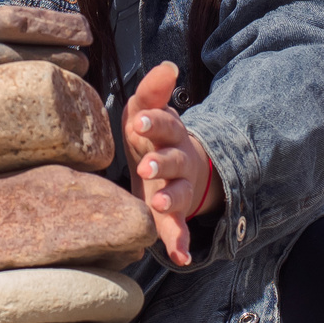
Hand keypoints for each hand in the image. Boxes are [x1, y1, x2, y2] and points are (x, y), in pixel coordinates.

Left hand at [123, 62, 221, 265]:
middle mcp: (177, 161)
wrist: (176, 167)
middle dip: (161, 162)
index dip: (155, 122)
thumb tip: (168, 66)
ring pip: (178, 194)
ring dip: (170, 200)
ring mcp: (177, 189)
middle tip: (145, 165)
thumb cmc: (152, 135)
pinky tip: (182, 256)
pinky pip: (178, 229)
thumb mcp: (147, 110)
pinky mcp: (173, 214)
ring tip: (157, 204)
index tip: (141, 121)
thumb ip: (153, 90)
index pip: (165, 125)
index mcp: (168, 135)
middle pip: (173, 160)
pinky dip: (181, 242)